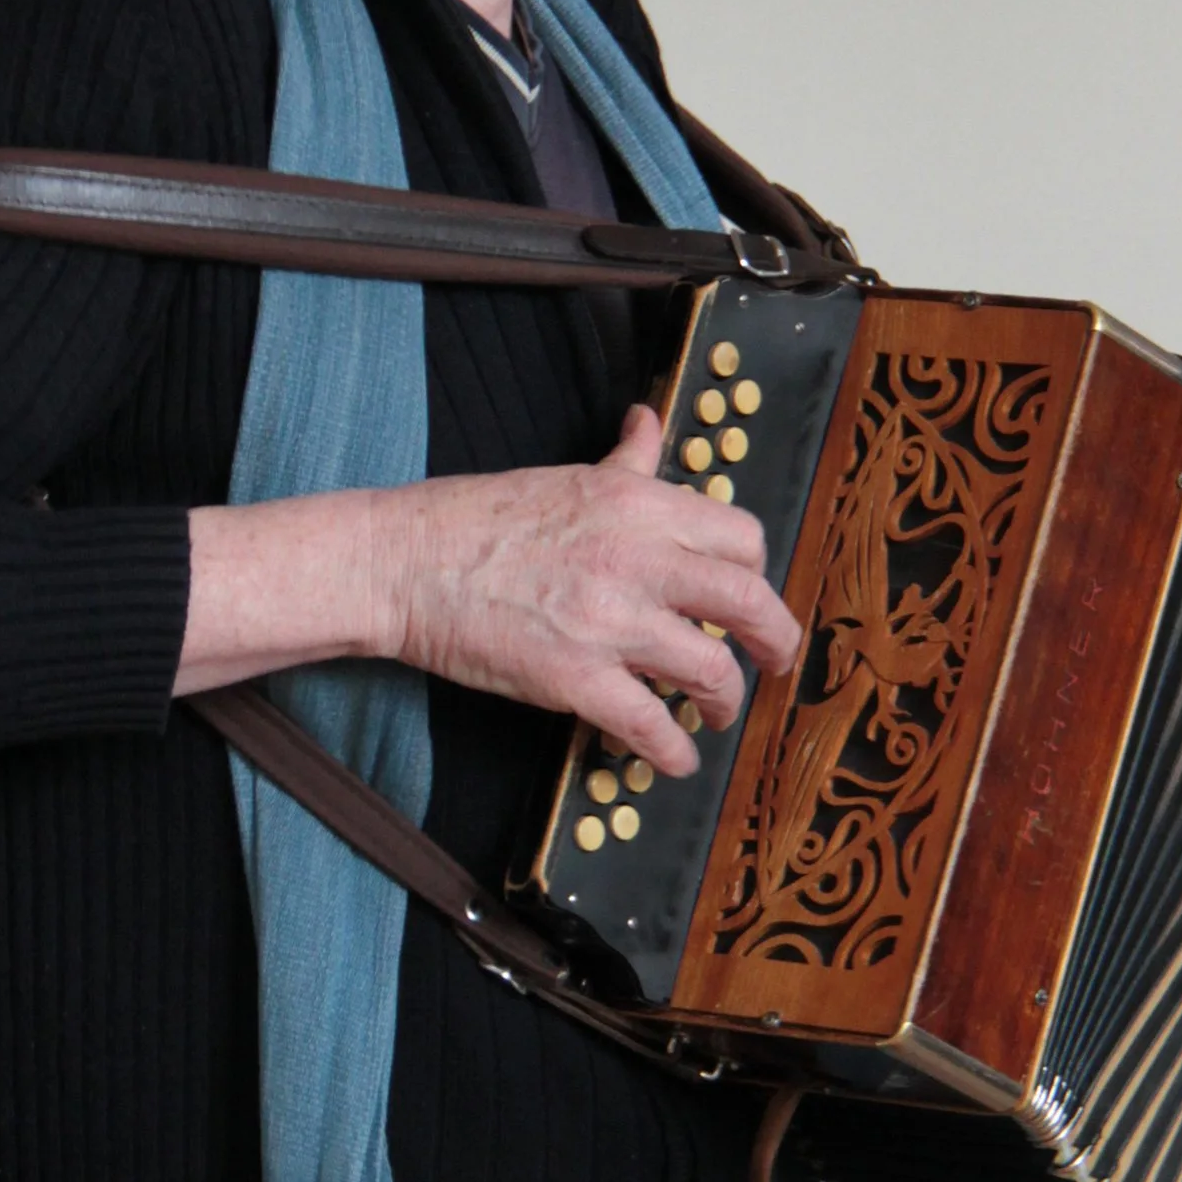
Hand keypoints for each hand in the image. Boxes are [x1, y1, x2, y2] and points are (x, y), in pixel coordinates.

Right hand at [379, 404, 798, 777]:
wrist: (405, 562)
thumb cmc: (476, 519)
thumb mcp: (567, 476)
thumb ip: (625, 460)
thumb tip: (649, 421)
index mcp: (638, 505)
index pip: (741, 538)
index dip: (756, 574)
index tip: (748, 597)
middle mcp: (637, 558)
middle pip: (748, 603)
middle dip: (776, 641)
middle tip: (776, 662)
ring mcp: (609, 621)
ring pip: (712, 669)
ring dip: (726, 701)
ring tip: (717, 712)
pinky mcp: (575, 679)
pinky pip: (652, 725)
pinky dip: (674, 751)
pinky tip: (675, 760)